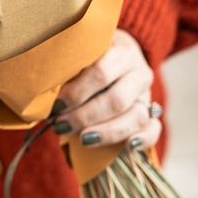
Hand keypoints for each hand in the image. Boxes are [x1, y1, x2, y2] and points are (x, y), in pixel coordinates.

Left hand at [53, 29, 161, 151]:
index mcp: (120, 50)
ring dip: (107, 132)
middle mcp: (138, 70)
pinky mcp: (151, 112)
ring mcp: (147, 92)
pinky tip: (126, 147)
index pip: (101, 72)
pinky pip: (153, 129)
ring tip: (82, 139)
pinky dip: (143, 140)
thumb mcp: (79, 54)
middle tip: (61, 125)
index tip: (55, 105)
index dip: (77, 92)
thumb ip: (68, 71)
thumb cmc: (88, 57)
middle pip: (116, 99)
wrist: (116, 51)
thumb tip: (43, 100)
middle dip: (85, 116)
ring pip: (136, 116)